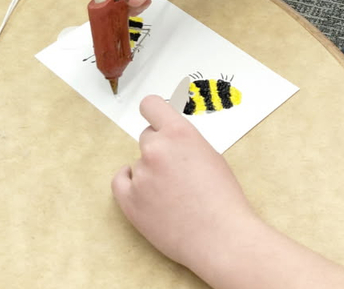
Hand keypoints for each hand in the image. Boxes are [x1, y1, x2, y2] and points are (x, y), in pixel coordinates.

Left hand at [112, 95, 258, 270]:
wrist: (221, 237)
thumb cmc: (223, 198)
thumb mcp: (209, 153)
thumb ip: (184, 141)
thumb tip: (170, 139)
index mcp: (179, 132)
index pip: (151, 105)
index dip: (154, 112)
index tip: (156, 119)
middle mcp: (156, 148)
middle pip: (147, 137)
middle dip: (159, 148)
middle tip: (174, 168)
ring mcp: (141, 175)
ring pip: (139, 163)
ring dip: (150, 172)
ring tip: (172, 193)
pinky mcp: (130, 201)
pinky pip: (120, 181)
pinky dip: (130, 183)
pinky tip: (144, 190)